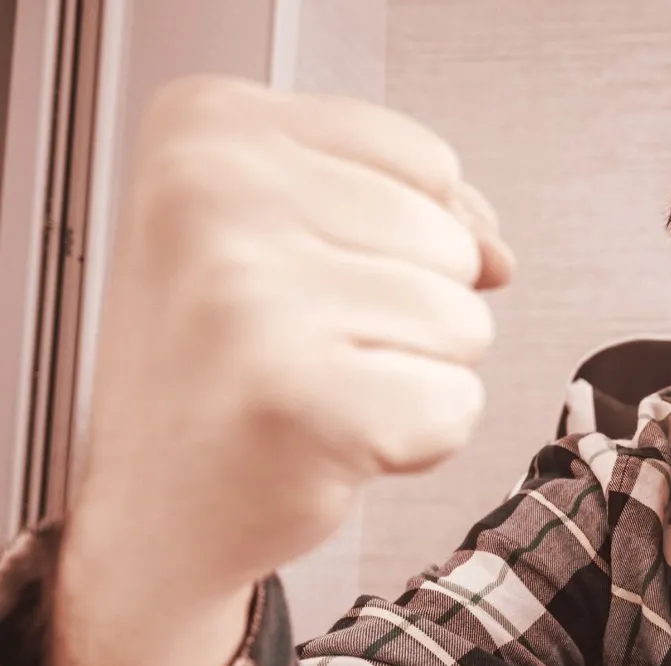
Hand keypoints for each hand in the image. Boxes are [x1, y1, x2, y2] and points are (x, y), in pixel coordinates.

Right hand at [52, 76, 513, 665]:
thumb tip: (497, 252)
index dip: (404, 238)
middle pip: (451, 241)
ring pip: (463, 320)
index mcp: (207, 125)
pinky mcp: (298, 398)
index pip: (426, 162)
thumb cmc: (222, 370)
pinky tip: (330, 440)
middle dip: (409, 310)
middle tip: (303, 347)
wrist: (152, 515)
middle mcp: (210, 192)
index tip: (305, 276)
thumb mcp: (289, 238)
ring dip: (412, 373)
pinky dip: (417, 440)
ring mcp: (247, 296)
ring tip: (316, 389)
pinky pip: (456, 404)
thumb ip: (410, 209)